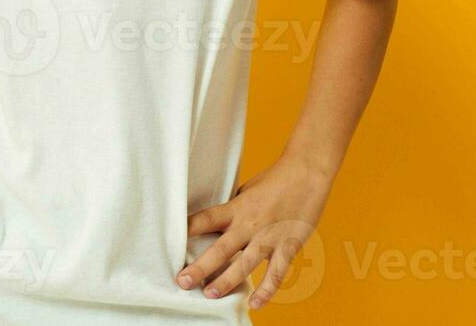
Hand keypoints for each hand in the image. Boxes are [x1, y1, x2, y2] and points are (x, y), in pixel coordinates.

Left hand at [176, 154, 333, 309]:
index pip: (206, 219)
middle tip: (183, 282)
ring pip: (245, 264)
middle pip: (221, 248)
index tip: (168, 242)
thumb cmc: (275, 179)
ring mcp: (269, 236)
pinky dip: (266, 290)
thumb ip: (234, 210)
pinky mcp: (288, 245)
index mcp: (237, 207)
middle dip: (201, 267)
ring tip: (210, 295)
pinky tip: (255, 303)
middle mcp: (249, 223)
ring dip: (227, 281)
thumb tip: (216, 226)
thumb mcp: (247, 191)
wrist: (307, 172)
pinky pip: (276, 273)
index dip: (188, 229)